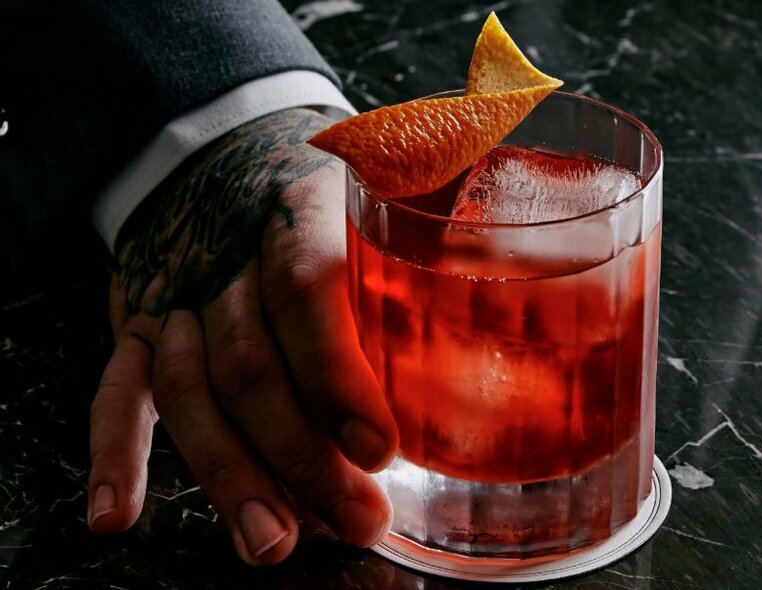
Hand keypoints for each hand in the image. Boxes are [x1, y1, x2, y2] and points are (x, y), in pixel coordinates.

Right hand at [86, 108, 398, 564]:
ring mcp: (178, 296)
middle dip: (301, 452)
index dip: (337, 372)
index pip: (307, 289)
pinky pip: (118, 389)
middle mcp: (228, 258)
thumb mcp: (377, 181)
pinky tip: (120, 516)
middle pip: (252, 363)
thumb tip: (525, 289)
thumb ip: (439, 226)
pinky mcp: (141, 326)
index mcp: (297, 210)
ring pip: (192, 391)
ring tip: (271, 541)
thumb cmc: (318, 184)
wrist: (222, 150)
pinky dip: (114, 452)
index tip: (381, 447)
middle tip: (357, 519)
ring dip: (230, 473)